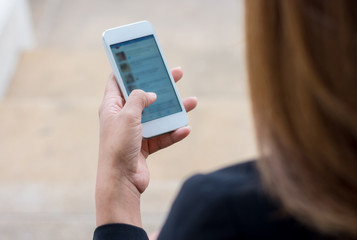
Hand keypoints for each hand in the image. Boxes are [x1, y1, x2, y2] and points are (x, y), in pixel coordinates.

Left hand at [96, 67, 196, 226]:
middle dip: (160, 85)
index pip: (117, 81)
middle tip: (176, 73)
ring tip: (192, 102)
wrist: (121, 181)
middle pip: (143, 96)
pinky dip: (173, 133)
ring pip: (157, 116)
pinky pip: (162, 136)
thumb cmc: (119, 146)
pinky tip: (185, 129)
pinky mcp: (145, 147)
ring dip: (174, 110)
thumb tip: (150, 93)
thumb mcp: (128, 115)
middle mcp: (123, 117)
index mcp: (112, 107)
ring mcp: (134, 132)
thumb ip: (139, 99)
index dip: (128, 68)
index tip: (141, 58)